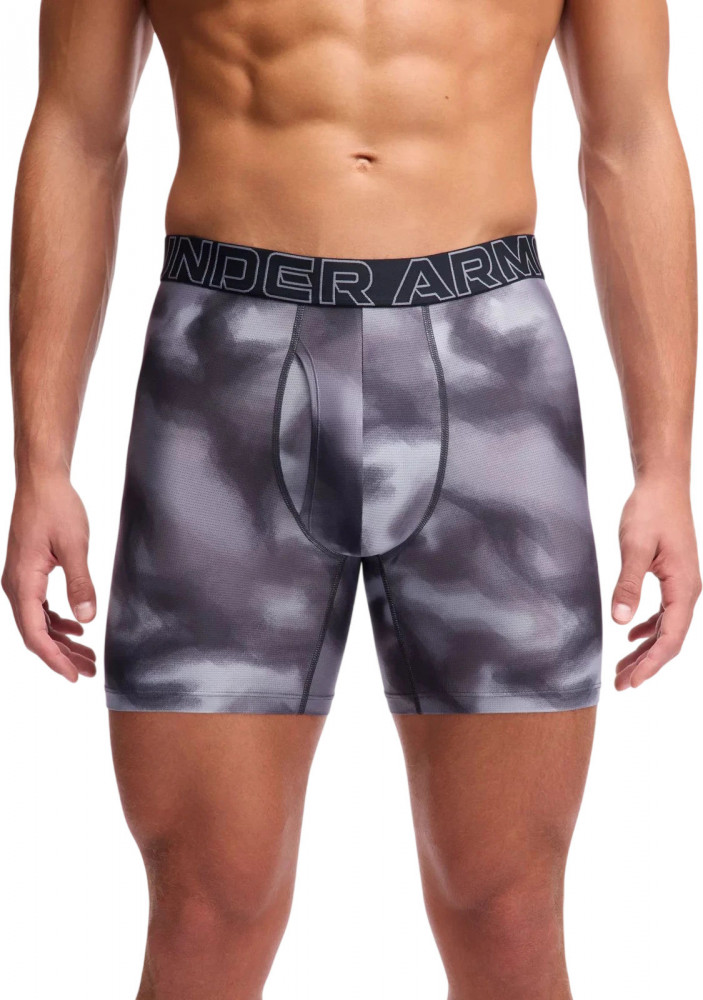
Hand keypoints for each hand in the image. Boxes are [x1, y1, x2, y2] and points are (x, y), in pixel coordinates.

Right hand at [2, 473, 96, 682]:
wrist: (42, 481)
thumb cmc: (56, 507)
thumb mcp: (75, 546)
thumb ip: (81, 583)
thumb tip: (87, 618)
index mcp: (23, 583)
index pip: (35, 634)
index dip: (54, 659)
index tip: (74, 675)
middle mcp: (15, 585)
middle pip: (35, 633)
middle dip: (62, 655)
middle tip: (89, 670)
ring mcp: (20, 579)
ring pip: (37, 621)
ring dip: (61, 640)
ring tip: (87, 655)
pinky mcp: (28, 572)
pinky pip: (38, 606)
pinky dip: (56, 621)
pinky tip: (75, 626)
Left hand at [612, 479, 700, 689]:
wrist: (663, 485)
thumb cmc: (650, 511)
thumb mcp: (635, 547)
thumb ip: (629, 584)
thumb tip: (621, 621)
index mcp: (684, 587)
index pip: (670, 638)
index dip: (651, 664)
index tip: (630, 682)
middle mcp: (689, 590)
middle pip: (670, 639)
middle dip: (646, 665)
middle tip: (620, 684)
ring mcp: (683, 584)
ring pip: (667, 628)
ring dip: (646, 650)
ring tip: (622, 668)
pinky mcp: (674, 577)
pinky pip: (665, 613)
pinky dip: (649, 628)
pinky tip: (633, 636)